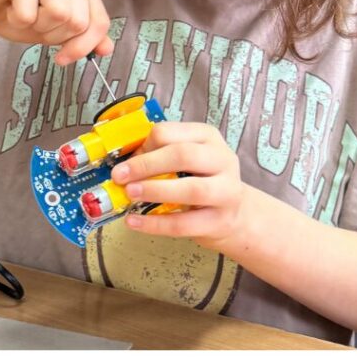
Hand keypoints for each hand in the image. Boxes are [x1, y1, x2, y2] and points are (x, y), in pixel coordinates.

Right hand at [0, 0, 112, 64]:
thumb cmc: (18, 12)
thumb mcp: (56, 32)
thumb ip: (83, 38)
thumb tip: (107, 49)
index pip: (99, 22)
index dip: (82, 47)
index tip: (62, 57)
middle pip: (78, 21)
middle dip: (52, 34)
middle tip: (34, 21)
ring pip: (59, 14)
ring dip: (36, 25)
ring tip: (24, 12)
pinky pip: (29, 13)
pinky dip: (16, 20)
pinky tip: (10, 7)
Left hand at [109, 122, 246, 249]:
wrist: (235, 214)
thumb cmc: (203, 181)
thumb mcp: (187, 159)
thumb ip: (160, 155)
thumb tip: (124, 165)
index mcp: (207, 137)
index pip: (171, 132)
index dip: (144, 145)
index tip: (126, 159)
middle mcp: (221, 160)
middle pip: (183, 155)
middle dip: (147, 165)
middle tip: (120, 176)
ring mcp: (226, 191)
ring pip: (191, 189)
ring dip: (155, 191)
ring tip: (130, 194)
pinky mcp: (219, 221)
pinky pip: (184, 224)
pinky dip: (155, 224)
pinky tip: (134, 221)